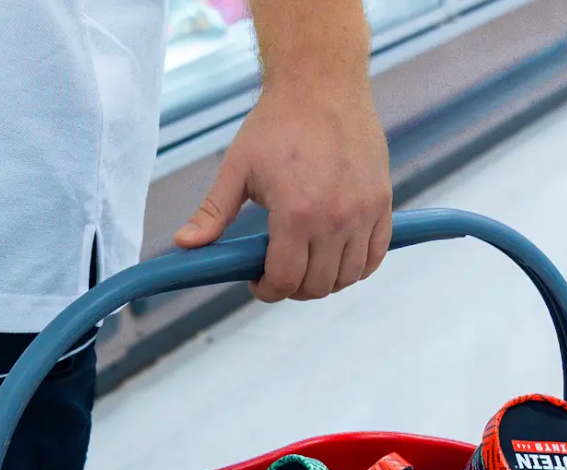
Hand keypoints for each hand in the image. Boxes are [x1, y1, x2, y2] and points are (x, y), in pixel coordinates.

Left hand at [174, 82, 392, 302]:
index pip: (285, 281)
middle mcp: (336, 218)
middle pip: (317, 286)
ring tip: (305, 264)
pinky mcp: (382, 202)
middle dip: (292, 288)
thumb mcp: (237, 168)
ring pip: (348, 277)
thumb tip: (184, 244)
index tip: (257, 282)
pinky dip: (356, 267)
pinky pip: (374, 256)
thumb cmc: (276, 123)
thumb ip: (213, 213)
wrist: (322, 82)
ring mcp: (364, 212)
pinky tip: (335, 257)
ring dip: (324, 281)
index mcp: (296, 214)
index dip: (267, 291)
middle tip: (279, 272)